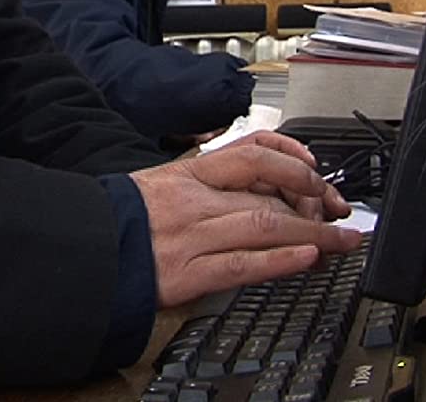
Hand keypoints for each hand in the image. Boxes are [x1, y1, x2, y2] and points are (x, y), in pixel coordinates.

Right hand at [131, 130, 359, 307]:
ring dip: (314, 232)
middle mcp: (196, 199)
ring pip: (266, 223)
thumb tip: (257, 191)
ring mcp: (193, 235)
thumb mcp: (162, 184)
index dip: (294, 157)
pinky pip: (243, 263)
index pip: (253, 150)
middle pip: (269, 189)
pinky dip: (280, 260)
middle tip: (337, 213)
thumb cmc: (121, 219)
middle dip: (313, 200)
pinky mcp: (188, 273)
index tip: (316, 170)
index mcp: (189, 173)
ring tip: (342, 240)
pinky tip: (307, 258)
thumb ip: (206, 186)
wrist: (83, 249)